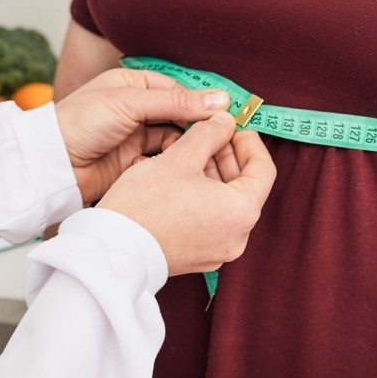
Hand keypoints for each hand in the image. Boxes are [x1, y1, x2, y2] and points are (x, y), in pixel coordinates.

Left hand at [54, 68, 230, 203]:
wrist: (51, 164)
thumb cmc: (80, 122)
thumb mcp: (130, 103)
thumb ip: (175, 101)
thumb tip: (219, 98)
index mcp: (135, 85)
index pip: (180, 91)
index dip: (204, 103)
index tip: (229, 115)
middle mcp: (138, 109)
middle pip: (182, 116)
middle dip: (200, 128)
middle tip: (224, 140)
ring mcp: (138, 136)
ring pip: (177, 140)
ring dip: (191, 148)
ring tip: (208, 157)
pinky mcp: (136, 162)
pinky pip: (166, 160)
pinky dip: (177, 164)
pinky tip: (188, 170)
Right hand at [97, 112, 276, 275]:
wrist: (112, 249)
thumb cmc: (146, 203)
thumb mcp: (180, 157)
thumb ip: (209, 133)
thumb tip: (224, 121)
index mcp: (242, 211)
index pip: (264, 169)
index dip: (249, 141)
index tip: (233, 125)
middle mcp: (237, 236)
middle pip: (244, 186)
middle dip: (227, 155)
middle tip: (209, 132)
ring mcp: (218, 250)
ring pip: (225, 202)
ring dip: (212, 173)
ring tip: (188, 151)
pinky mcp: (199, 256)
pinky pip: (210, 219)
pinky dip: (202, 196)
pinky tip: (179, 177)